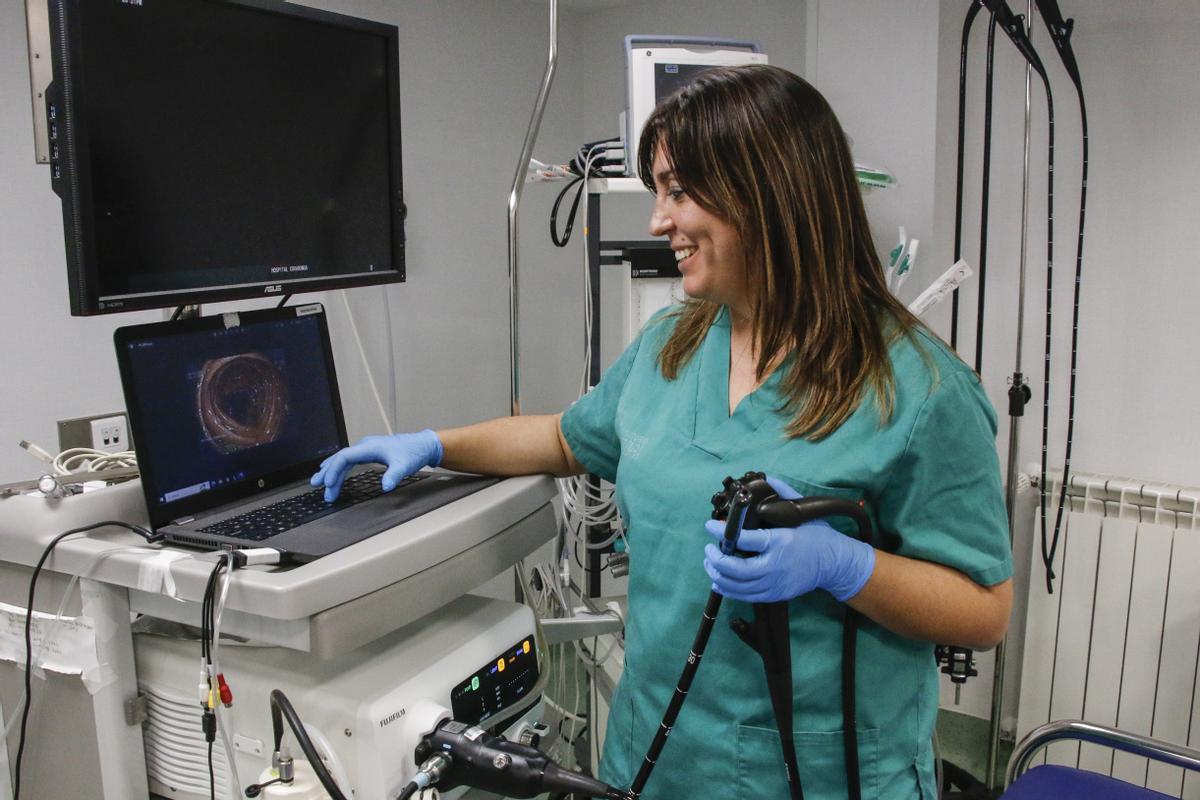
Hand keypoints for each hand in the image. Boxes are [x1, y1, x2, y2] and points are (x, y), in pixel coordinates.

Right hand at [310, 430, 442, 501]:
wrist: (423, 445)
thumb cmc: (413, 452)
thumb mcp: (404, 466)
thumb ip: (394, 476)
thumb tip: (386, 486)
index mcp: (369, 447)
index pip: (344, 457)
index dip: (334, 470)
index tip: (328, 483)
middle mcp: (365, 446)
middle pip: (340, 458)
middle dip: (328, 473)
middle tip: (318, 487)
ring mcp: (367, 448)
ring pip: (343, 459)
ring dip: (331, 470)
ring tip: (319, 483)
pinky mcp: (370, 452)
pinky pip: (349, 460)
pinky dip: (340, 468)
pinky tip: (334, 473)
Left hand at [702, 476, 874, 602]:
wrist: (834, 564)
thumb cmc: (817, 535)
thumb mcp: (803, 510)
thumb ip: (783, 493)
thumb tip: (766, 477)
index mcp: (781, 541)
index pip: (745, 539)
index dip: (722, 532)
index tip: (710, 525)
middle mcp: (776, 565)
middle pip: (737, 569)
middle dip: (716, 559)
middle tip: (709, 548)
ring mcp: (775, 583)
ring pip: (738, 586)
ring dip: (718, 575)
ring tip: (710, 562)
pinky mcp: (774, 595)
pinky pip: (746, 596)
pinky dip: (728, 589)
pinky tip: (719, 580)